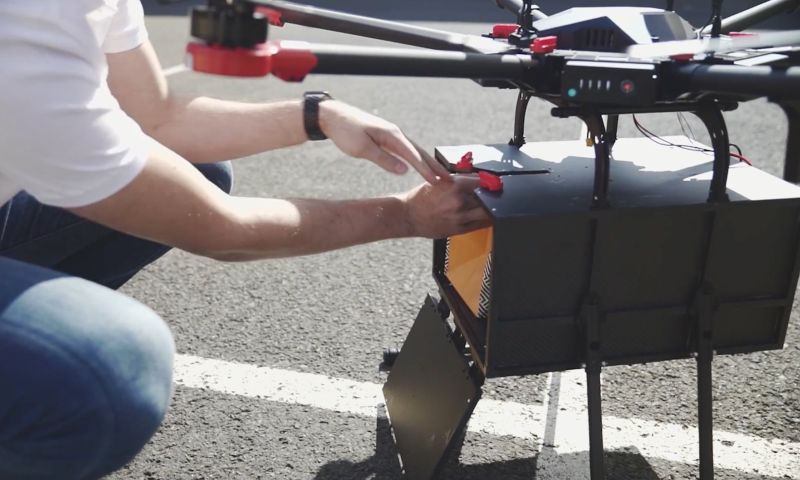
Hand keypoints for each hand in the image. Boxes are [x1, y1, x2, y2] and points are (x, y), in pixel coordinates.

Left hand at [319, 100, 451, 183]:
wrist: (332, 116)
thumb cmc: (345, 132)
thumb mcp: (362, 149)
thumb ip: (384, 160)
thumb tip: (405, 170)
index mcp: (392, 135)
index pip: (413, 155)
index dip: (426, 170)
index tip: (438, 182)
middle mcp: (395, 133)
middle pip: (419, 152)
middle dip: (434, 167)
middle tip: (448, 180)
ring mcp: (392, 134)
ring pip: (414, 150)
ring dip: (427, 163)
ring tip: (439, 175)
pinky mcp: (387, 137)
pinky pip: (406, 150)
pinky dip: (416, 158)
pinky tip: (421, 165)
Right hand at [400, 175, 491, 238]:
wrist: (407, 216)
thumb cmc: (420, 197)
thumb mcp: (438, 180)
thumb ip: (458, 179)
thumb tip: (477, 177)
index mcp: (454, 186)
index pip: (481, 181)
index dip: (489, 181)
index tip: (493, 182)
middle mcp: (458, 202)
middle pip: (486, 197)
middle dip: (491, 194)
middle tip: (493, 192)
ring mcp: (459, 217)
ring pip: (486, 212)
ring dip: (490, 208)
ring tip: (490, 205)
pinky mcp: (458, 229)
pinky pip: (479, 225)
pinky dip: (485, 220)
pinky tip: (486, 216)